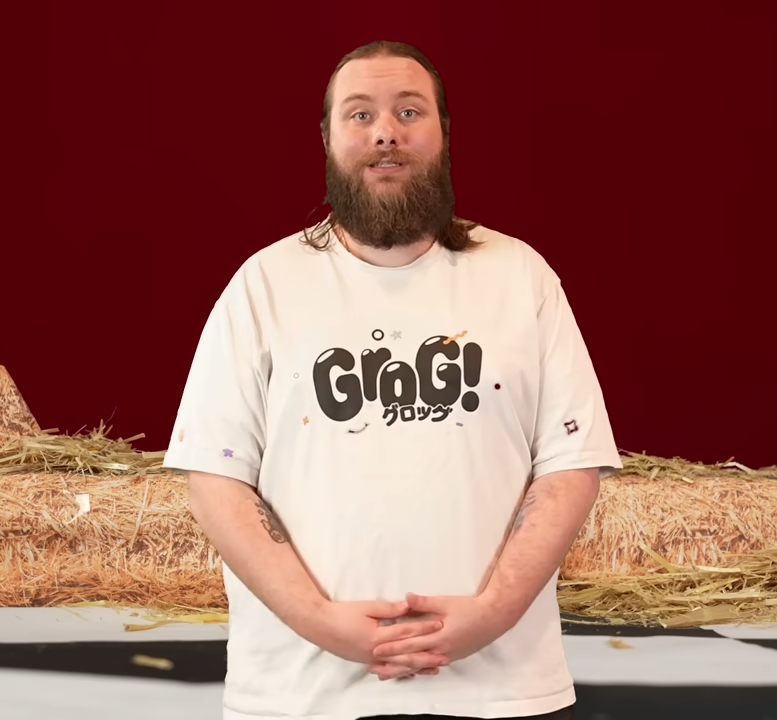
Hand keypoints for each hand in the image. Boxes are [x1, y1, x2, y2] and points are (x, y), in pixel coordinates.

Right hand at [315, 600, 450, 678]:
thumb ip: (388, 609)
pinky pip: (389, 669)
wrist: (321, 627)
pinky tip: (413, 673)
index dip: (424, 627)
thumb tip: (408, 606)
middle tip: (446, 655)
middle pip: (407, 655)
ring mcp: (372, 660)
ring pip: (400, 666)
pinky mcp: (367, 662)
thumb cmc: (342, 614)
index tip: (440, 624)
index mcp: (377, 636)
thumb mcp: (366, 607)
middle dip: (428, 655)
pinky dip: (403, 672)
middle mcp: (376, 652)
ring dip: (419, 667)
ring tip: (435, 668)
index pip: (406, 632)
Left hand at [369, 591, 509, 679]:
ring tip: (386, 674)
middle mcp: (441, 651)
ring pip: (420, 666)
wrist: (493, 619)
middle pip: (412, 660)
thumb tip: (405, 598)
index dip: (392, 647)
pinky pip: (430, 666)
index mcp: (438, 637)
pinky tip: (409, 672)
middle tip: (374, 667)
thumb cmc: (469, 609)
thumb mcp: (446, 602)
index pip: (410, 644)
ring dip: (402, 670)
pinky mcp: (451, 656)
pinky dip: (417, 669)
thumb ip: (425, 602)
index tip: (376, 650)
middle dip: (392, 664)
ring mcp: (447, 656)